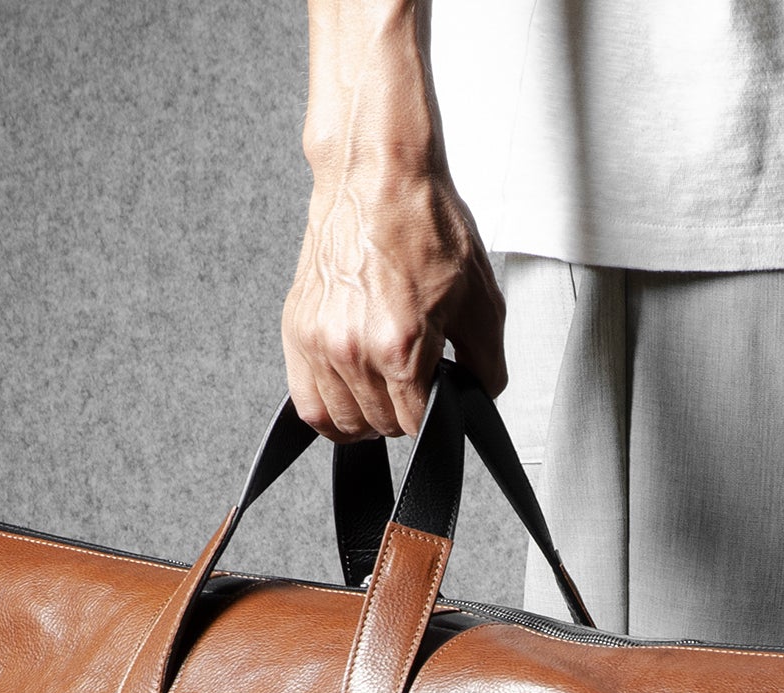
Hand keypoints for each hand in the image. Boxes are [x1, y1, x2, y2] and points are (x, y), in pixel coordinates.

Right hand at [282, 161, 506, 439]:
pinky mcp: (296, 329)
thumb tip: (480, 399)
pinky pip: (304, 401)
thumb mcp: (482, 300)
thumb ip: (487, 364)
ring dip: (367, 414)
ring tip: (385, 385)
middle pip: (378, 426)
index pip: (416, 425)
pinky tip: (351, 394)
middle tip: (415, 378)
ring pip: (339, 422)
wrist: (378, 176)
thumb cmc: (425, 225)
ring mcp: (318, 340)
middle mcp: (351, 348)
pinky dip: (328, 409)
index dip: (434, 415)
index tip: (438, 392)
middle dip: (403, 412)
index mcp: (400, 344)